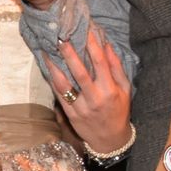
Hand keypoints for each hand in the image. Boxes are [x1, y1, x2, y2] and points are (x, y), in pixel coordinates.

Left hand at [40, 27, 131, 153]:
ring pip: (64, 84)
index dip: (92, 46)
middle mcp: (95, 98)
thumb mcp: (125, 90)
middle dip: (69, 54)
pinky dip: (52, 81)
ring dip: (54, 67)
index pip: (100, 63)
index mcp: (110, 90)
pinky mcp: (70, 114)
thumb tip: (107, 46)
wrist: (110, 140)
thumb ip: (116, 68)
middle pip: (79, 72)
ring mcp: (81, 107)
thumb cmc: (119, 111)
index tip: (86, 30)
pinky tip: (47, 69)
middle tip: (60, 38)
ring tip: (46, 52)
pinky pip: (59, 95)